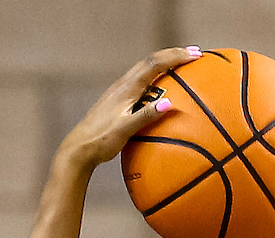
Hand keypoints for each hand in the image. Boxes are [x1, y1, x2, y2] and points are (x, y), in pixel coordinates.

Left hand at [60, 47, 201, 168]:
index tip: (195, 54)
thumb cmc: (101, 141)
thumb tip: (169, 104)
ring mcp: (119, 91)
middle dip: (173, 54)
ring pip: (145, 68)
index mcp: (127, 88)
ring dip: (164, 62)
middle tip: (194, 53)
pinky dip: (155, 76)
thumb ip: (146, 116)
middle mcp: (123, 84)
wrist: (79, 148)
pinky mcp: (117, 100)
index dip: (176, 56)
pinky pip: (140, 81)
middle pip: (151, 60)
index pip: (155, 64)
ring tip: (181, 63)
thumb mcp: (125, 130)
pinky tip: (161, 86)